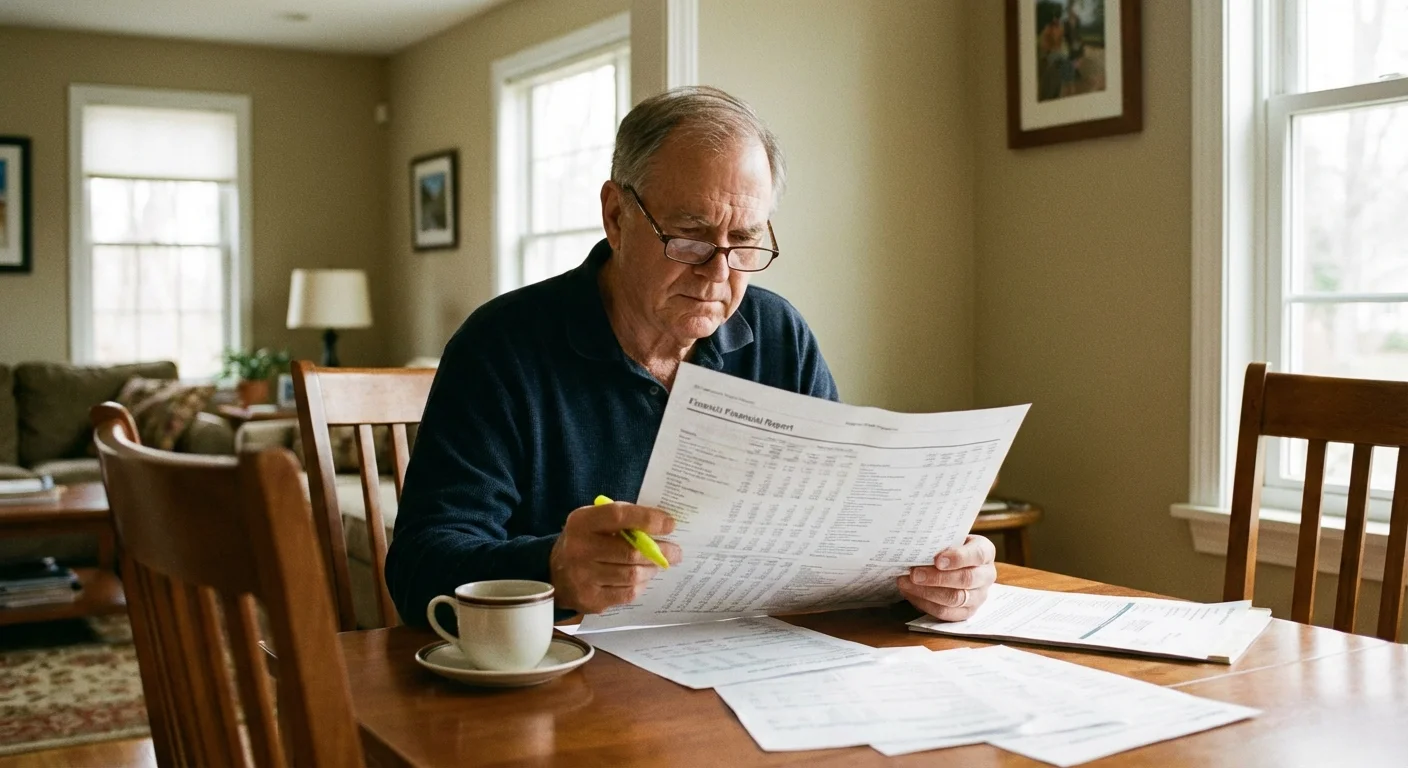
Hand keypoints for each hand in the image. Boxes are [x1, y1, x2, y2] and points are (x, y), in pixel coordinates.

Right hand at [550, 500, 681, 613]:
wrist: (554, 573)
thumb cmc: (585, 541)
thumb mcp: (595, 521)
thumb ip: (623, 519)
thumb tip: (663, 524)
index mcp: (581, 522)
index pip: (618, 517)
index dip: (647, 519)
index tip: (669, 524)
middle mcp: (579, 549)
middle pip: (630, 552)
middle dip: (659, 552)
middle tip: (675, 552)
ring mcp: (582, 577)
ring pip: (632, 574)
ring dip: (651, 569)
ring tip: (657, 564)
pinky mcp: (590, 599)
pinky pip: (627, 593)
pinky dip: (640, 584)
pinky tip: (641, 578)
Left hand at [897, 535, 996, 621]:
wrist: (954, 563)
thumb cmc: (949, 548)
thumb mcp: (949, 538)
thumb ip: (939, 542)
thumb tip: (916, 547)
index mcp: (985, 551)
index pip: (977, 554)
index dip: (958, 558)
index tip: (937, 560)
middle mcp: (986, 575)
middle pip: (966, 579)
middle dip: (937, 578)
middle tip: (914, 574)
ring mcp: (979, 596)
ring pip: (955, 599)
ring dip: (927, 592)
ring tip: (906, 583)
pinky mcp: (967, 612)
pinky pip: (946, 613)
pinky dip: (925, 603)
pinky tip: (911, 593)